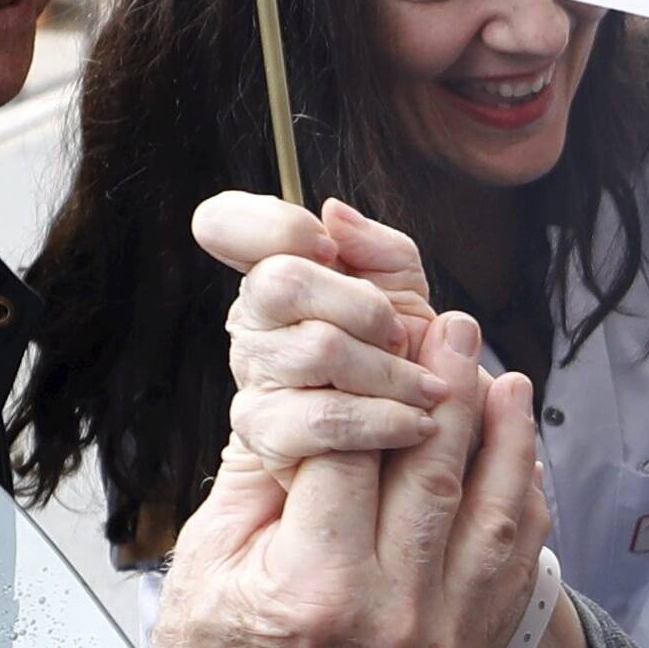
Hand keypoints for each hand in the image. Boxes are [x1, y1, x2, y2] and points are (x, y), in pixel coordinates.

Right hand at [145, 303, 547, 647]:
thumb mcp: (209, 549)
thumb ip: (262, 464)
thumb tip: (305, 374)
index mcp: (316, 584)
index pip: (354, 448)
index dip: (368, 376)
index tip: (384, 324)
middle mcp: (391, 615)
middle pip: (435, 470)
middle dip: (448, 385)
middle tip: (456, 326)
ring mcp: (441, 641)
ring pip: (495, 513)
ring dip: (506, 437)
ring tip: (504, 379)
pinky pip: (516, 565)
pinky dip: (524, 502)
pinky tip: (520, 454)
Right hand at [196, 194, 444, 466]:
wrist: (418, 423)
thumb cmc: (401, 351)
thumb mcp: (401, 285)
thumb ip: (375, 246)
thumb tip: (333, 214)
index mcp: (272, 272)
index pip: (223, 223)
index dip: (275, 225)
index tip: (330, 250)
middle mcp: (250, 320)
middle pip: (281, 281)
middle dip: (362, 305)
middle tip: (400, 334)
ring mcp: (252, 376)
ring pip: (317, 350)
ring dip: (389, 370)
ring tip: (425, 388)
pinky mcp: (265, 433)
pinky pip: (325, 418)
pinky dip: (383, 419)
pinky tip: (415, 422)